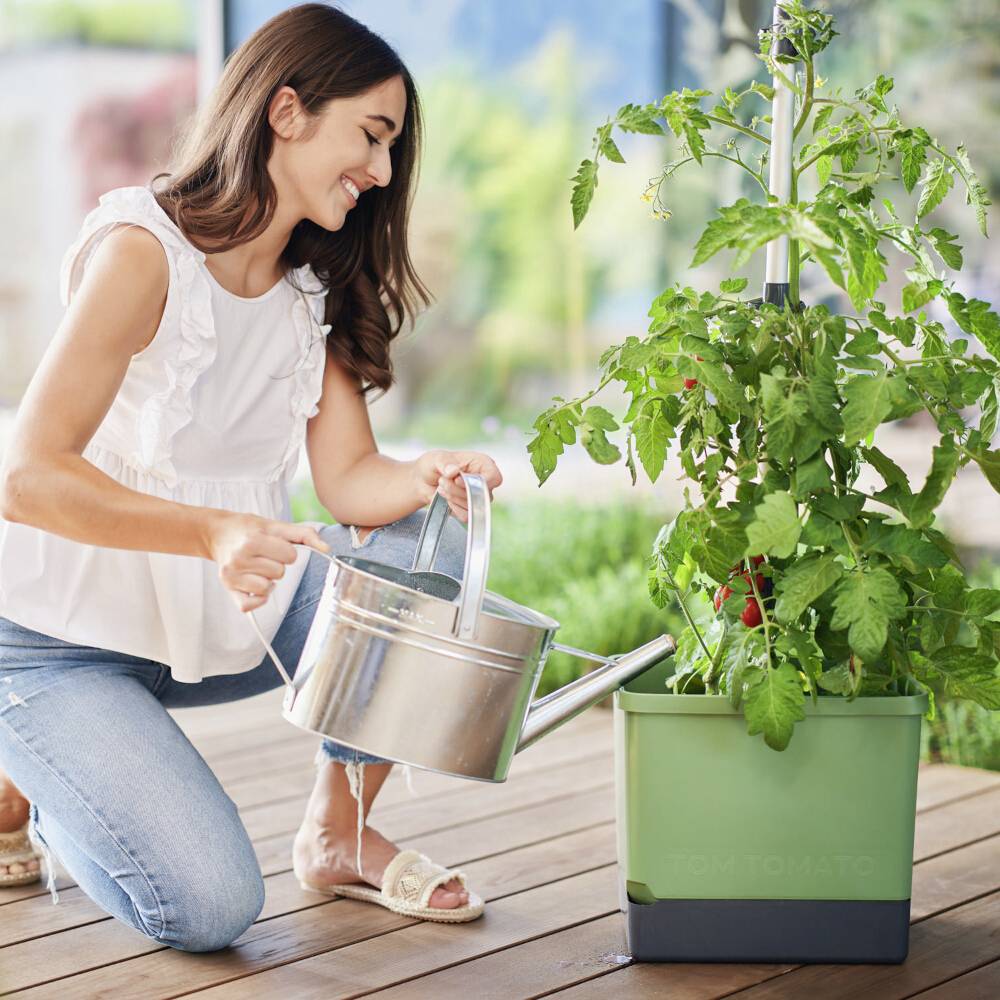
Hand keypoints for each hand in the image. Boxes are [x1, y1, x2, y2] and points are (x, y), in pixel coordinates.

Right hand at [207, 512, 329, 612]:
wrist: (218, 532)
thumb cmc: (250, 529)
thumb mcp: (275, 525)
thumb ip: (304, 534)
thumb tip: (327, 549)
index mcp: (253, 540)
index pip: (290, 556)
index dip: (287, 551)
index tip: (275, 546)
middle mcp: (240, 558)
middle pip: (279, 573)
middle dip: (276, 565)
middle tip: (264, 556)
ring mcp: (231, 576)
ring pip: (266, 589)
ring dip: (267, 580)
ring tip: (257, 568)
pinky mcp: (228, 589)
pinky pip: (248, 606)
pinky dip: (256, 599)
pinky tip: (253, 585)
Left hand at [412, 449, 502, 523]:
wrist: (424, 479)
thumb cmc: (435, 464)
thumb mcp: (437, 458)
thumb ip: (446, 463)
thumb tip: (453, 470)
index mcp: (483, 464)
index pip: (494, 477)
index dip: (478, 482)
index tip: (457, 479)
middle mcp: (485, 481)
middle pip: (481, 494)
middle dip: (458, 490)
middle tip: (441, 481)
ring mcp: (479, 497)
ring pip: (473, 505)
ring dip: (453, 498)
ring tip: (441, 487)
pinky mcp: (470, 509)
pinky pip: (467, 515)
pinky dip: (453, 508)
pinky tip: (446, 499)